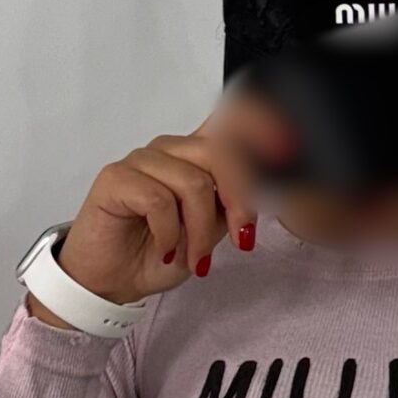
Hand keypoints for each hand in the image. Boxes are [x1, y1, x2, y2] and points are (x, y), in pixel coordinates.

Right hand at [36, 89, 299, 316]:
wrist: (111, 280)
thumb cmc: (157, 252)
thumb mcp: (210, 230)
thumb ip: (232, 205)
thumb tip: (259, 193)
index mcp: (197, 156)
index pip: (232, 118)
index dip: (262, 123)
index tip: (286, 148)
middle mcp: (171, 149)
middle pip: (222, 153)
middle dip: (241, 201)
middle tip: (242, 241)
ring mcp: (142, 160)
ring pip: (193, 183)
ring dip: (200, 231)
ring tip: (193, 258)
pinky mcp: (116, 178)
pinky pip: (159, 200)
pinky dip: (170, 234)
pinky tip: (165, 249)